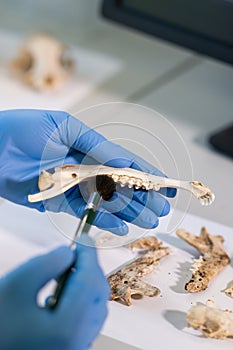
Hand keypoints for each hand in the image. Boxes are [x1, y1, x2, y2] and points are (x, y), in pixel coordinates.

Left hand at [0, 109, 175, 233]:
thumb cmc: (25, 130)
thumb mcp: (66, 128)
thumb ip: (96, 146)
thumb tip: (125, 161)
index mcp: (89, 147)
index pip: (123, 161)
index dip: (145, 173)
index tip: (164, 184)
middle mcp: (85, 168)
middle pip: (119, 185)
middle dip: (142, 197)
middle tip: (160, 210)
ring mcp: (73, 186)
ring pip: (107, 202)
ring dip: (128, 211)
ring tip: (148, 221)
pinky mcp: (59, 202)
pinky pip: (85, 213)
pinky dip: (103, 220)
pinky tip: (121, 227)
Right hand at [0, 240, 108, 349]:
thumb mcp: (17, 284)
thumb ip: (47, 263)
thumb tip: (68, 253)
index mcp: (66, 329)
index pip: (90, 282)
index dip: (88, 255)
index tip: (84, 238)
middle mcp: (75, 343)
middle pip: (98, 297)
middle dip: (89, 268)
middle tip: (77, 251)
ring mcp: (73, 348)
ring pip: (94, 309)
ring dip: (86, 283)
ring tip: (69, 267)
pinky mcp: (67, 349)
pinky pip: (85, 322)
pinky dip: (81, 300)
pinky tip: (65, 289)